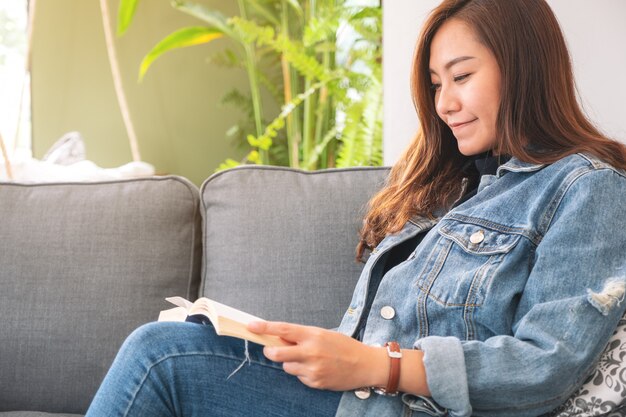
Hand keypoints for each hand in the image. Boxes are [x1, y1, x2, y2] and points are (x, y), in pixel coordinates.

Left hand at [248, 321, 386, 390]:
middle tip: (270, 349)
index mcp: (313, 335)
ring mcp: (312, 369)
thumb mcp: (323, 334)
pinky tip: (317, 369)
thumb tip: (279, 336)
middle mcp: (310, 351)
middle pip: (277, 353)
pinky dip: (303, 372)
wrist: (364, 364)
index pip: (283, 329)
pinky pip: (299, 377)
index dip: (264, 327)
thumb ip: (302, 336)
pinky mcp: (315, 382)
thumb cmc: (344, 346)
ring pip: (286, 366)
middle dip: (270, 351)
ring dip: (291, 363)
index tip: (250, 325)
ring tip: (309, 359)